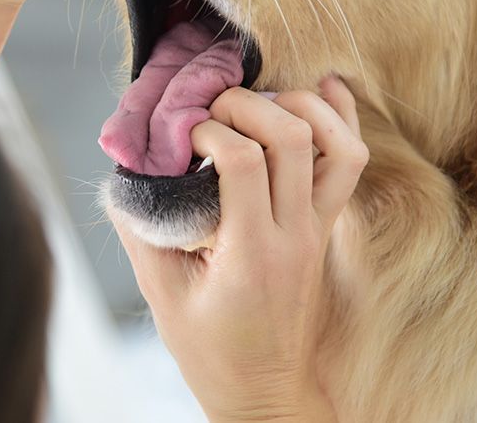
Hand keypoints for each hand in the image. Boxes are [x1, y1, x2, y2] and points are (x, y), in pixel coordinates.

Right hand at [113, 77, 367, 422]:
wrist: (264, 390)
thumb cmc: (210, 349)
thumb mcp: (161, 294)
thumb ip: (141, 228)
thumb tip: (127, 171)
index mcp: (250, 253)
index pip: (244, 161)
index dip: (208, 131)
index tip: (182, 137)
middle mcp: (294, 234)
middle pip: (293, 137)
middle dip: (247, 103)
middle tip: (212, 111)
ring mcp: (318, 229)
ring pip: (337, 144)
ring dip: (299, 105)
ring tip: (258, 101)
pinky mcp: (325, 226)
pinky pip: (349, 161)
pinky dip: (341, 117)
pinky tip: (321, 87)